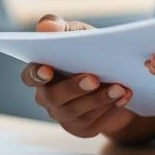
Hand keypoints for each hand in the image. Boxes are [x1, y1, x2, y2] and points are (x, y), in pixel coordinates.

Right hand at [20, 15, 154, 141]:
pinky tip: (124, 97)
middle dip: (74, 87)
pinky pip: (94, 122)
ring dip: (99, 99)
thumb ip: (62, 28)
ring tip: (120, 87)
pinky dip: (111, 108)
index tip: (47, 69)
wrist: (116, 77)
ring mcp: (64, 116)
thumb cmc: (90, 52)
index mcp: (42, 72)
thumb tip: (46, 26)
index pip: (30, 76)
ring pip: (77, 111)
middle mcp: (48, 97)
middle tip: (93, 78)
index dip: (36, 74)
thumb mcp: (79, 35)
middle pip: (54, 97)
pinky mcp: (83, 128)